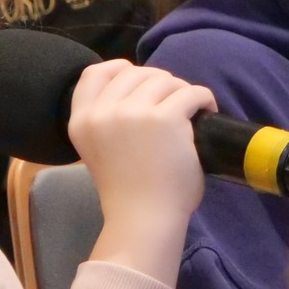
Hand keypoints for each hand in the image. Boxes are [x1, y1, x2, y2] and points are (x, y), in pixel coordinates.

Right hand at [71, 60, 215, 285]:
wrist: (144, 219)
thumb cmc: (129, 192)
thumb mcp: (100, 150)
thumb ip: (107, 122)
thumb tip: (141, 92)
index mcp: (82, 121)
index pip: (94, 73)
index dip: (119, 70)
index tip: (140, 80)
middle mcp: (102, 112)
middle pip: (135, 73)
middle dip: (159, 83)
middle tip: (175, 103)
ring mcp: (133, 113)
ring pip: (166, 80)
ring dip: (181, 92)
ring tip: (191, 111)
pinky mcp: (165, 118)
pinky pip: (191, 92)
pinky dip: (203, 98)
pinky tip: (206, 110)